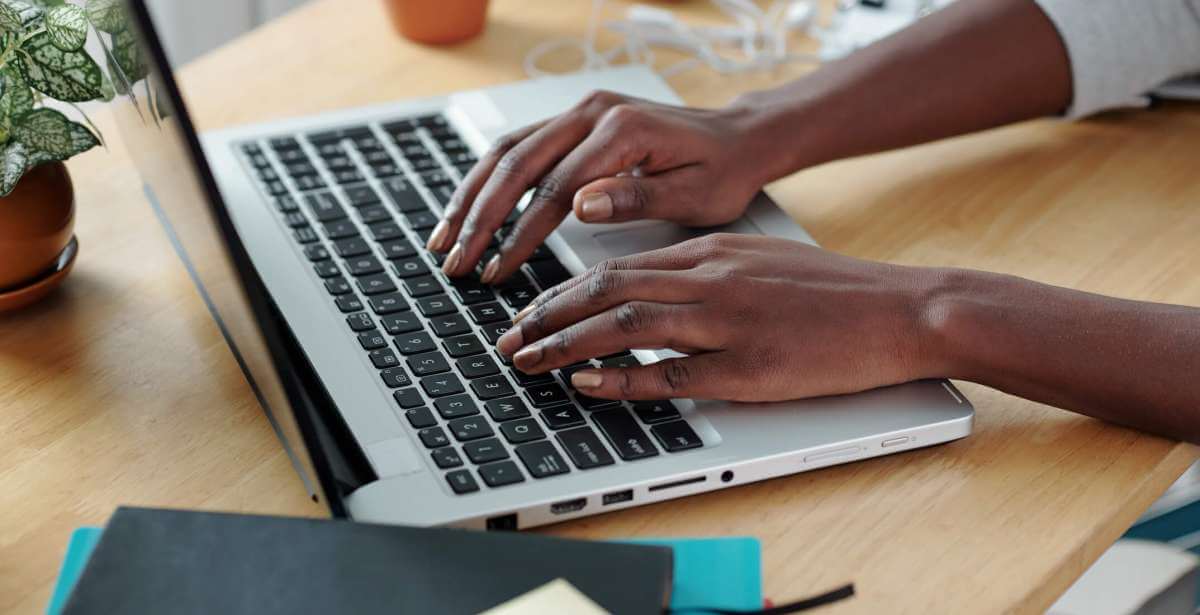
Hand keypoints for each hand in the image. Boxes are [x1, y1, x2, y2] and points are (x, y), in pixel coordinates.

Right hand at [427, 90, 772, 282]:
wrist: (740, 138)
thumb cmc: (723, 171)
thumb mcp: (695, 195)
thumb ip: (637, 199)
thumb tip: (579, 205)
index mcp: (622, 131)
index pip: (554, 189)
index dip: (520, 235)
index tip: (497, 271)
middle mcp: (593, 113)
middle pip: (516, 164)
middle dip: (479, 218)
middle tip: (454, 262)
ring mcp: (580, 113)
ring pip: (507, 151)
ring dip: (471, 196)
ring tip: (443, 239)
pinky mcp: (575, 121)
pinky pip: (519, 146)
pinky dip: (488, 179)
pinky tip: (468, 209)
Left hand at [494, 234, 941, 400]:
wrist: (899, 309)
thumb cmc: (831, 291)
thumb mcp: (757, 262)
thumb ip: (701, 273)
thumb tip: (647, 293)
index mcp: (710, 253)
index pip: (617, 267)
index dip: (563, 292)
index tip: (530, 312)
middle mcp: (710, 279)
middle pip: (607, 289)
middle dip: (548, 316)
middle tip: (509, 338)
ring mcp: (728, 321)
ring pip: (626, 323)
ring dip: (567, 343)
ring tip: (528, 360)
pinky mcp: (750, 366)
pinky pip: (672, 372)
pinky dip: (623, 377)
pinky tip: (588, 383)